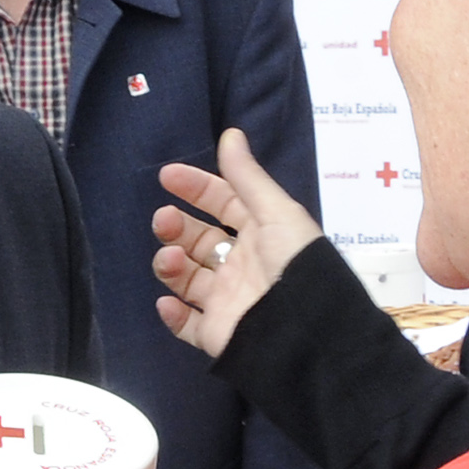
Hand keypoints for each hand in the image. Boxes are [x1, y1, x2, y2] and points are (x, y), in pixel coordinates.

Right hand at [150, 127, 326, 359]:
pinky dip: (172, 315)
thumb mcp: (276, 212)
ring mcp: (228, 300)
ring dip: (170, 264)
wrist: (304, 330)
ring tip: (171, 258)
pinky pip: (187, 325)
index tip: (167, 176)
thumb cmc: (293, 263)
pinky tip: (167, 302)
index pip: (224, 203)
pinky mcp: (218, 334)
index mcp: (261, 234)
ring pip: (187, 279)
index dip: (197, 188)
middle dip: (177, 226)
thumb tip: (231, 134)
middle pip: (200, 240)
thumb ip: (247, 178)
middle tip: (164, 220)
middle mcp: (242, 265)